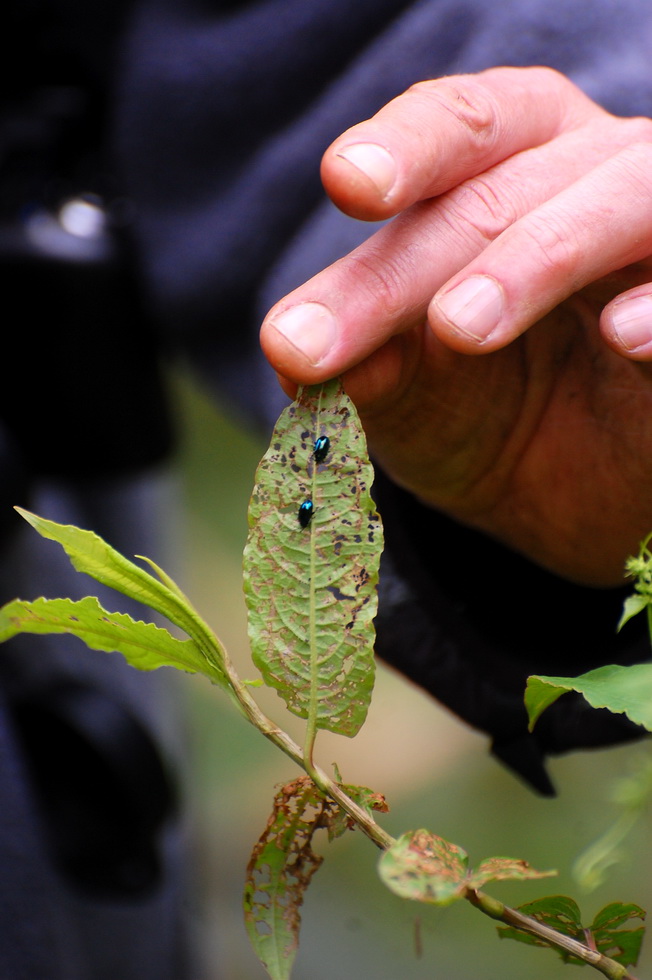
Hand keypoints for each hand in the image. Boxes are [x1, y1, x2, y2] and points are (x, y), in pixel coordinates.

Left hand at [260, 67, 651, 585]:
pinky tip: (622, 338)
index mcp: (508, 174)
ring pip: (621, 201)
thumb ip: (369, 367)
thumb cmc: (486, 419)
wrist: (572, 502)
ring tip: (461, 326)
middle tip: (329, 337)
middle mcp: (589, 182)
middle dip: (413, 267)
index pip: (460, 130)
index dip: (406, 148)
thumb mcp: (413, 399)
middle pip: (504, 190)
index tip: (345, 182)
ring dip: (539, 256)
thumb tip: (297, 352)